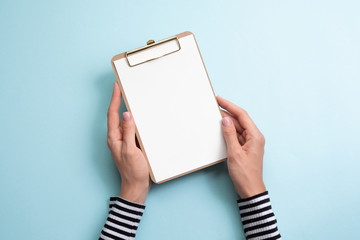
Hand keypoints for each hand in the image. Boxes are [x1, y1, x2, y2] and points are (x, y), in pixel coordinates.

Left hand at [107, 82, 150, 203]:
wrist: (136, 186)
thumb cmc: (133, 170)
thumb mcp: (131, 149)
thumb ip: (128, 132)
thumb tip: (126, 114)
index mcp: (114, 138)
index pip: (112, 114)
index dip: (114, 99)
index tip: (116, 87)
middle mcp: (116, 138)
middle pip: (115, 115)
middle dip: (117, 101)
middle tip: (121, 88)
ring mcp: (122, 141)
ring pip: (122, 121)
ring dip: (124, 109)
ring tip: (128, 98)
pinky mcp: (129, 145)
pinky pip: (129, 128)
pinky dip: (132, 120)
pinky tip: (138, 117)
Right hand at [217, 96, 265, 198]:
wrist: (250, 190)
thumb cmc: (245, 174)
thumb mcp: (234, 153)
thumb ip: (230, 134)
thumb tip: (226, 120)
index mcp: (255, 136)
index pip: (242, 115)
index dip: (230, 106)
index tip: (219, 99)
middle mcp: (254, 137)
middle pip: (240, 120)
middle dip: (227, 112)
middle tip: (214, 106)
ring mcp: (250, 142)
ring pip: (238, 127)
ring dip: (227, 122)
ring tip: (215, 116)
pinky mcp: (246, 148)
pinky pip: (237, 135)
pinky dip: (229, 131)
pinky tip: (221, 129)